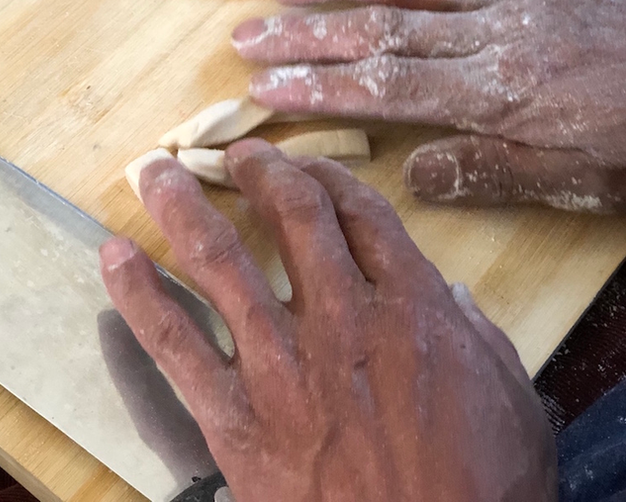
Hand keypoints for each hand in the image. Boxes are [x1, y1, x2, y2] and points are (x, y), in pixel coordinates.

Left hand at [100, 141, 555, 501]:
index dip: (329, 179)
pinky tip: (114, 258)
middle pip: (291, 217)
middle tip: (237, 156)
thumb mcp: (511, 401)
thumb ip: (478, 335)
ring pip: (219, 261)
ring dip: (182, 208)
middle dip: (260, 174)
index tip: (308, 169)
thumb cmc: (481, 490)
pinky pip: (176, 345)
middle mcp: (340, 320)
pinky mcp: (236, 419)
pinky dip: (139, 296)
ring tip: (155, 173)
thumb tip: (446, 294)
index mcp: (411, 309)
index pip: (361, 214)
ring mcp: (281, 367)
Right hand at [233, 0, 625, 211]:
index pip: (389, 86)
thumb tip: (409, 173)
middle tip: (244, 35)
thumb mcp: (568, 181)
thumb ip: (485, 173)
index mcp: (498, 94)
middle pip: (382, 29)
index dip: (319, 84)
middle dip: (307, 33)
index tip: (264, 85)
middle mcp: (491, 35)